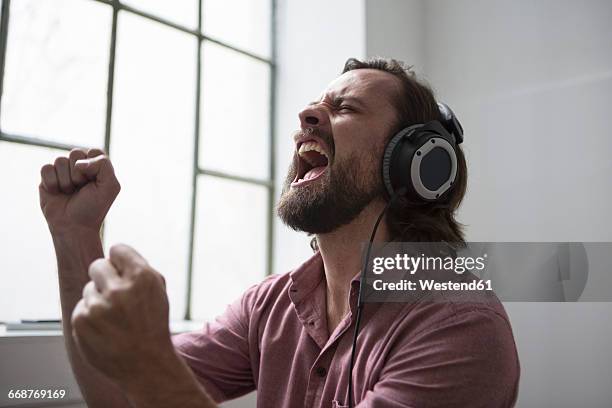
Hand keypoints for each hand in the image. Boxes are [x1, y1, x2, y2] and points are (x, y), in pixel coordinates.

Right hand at [39, 148, 120, 234]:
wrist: (74, 227)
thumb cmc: (93, 207)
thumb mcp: (110, 186)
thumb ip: (104, 166)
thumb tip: (79, 162)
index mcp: (96, 167)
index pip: (94, 151)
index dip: (93, 166)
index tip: (94, 182)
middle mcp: (79, 166)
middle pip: (75, 153)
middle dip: (79, 174)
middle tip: (81, 189)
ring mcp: (63, 171)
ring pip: (60, 160)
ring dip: (66, 181)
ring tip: (70, 192)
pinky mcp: (47, 178)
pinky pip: (46, 168)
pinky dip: (52, 182)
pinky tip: (57, 192)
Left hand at [71, 244, 172, 384]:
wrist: (146, 364)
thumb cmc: (153, 324)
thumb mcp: (158, 291)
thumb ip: (138, 268)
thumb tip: (114, 253)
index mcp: (142, 277)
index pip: (118, 249)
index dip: (121, 261)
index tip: (124, 272)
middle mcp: (119, 289)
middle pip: (97, 265)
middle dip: (105, 277)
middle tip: (116, 295)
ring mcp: (98, 306)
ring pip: (88, 288)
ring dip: (99, 299)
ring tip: (115, 318)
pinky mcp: (81, 322)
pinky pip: (81, 307)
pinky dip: (90, 317)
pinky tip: (105, 330)